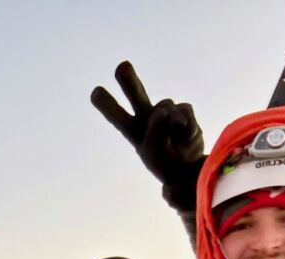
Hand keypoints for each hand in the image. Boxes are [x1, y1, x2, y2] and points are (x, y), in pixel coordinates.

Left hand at [91, 61, 205, 212]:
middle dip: (129, 80)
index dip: (106, 104)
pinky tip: (188, 136)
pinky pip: (185, 110)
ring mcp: (165, 112)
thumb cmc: (166, 162)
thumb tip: (165, 109)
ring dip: (173, 120)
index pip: (116, 115)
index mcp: (132, 130)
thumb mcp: (156, 152)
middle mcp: (146, 116)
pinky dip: (188, 125)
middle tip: (122, 66)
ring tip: (176, 141)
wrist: (188, 166)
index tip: (95, 93)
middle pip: (135, 93)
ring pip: (166, 104)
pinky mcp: (182, 110)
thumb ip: (157, 130)